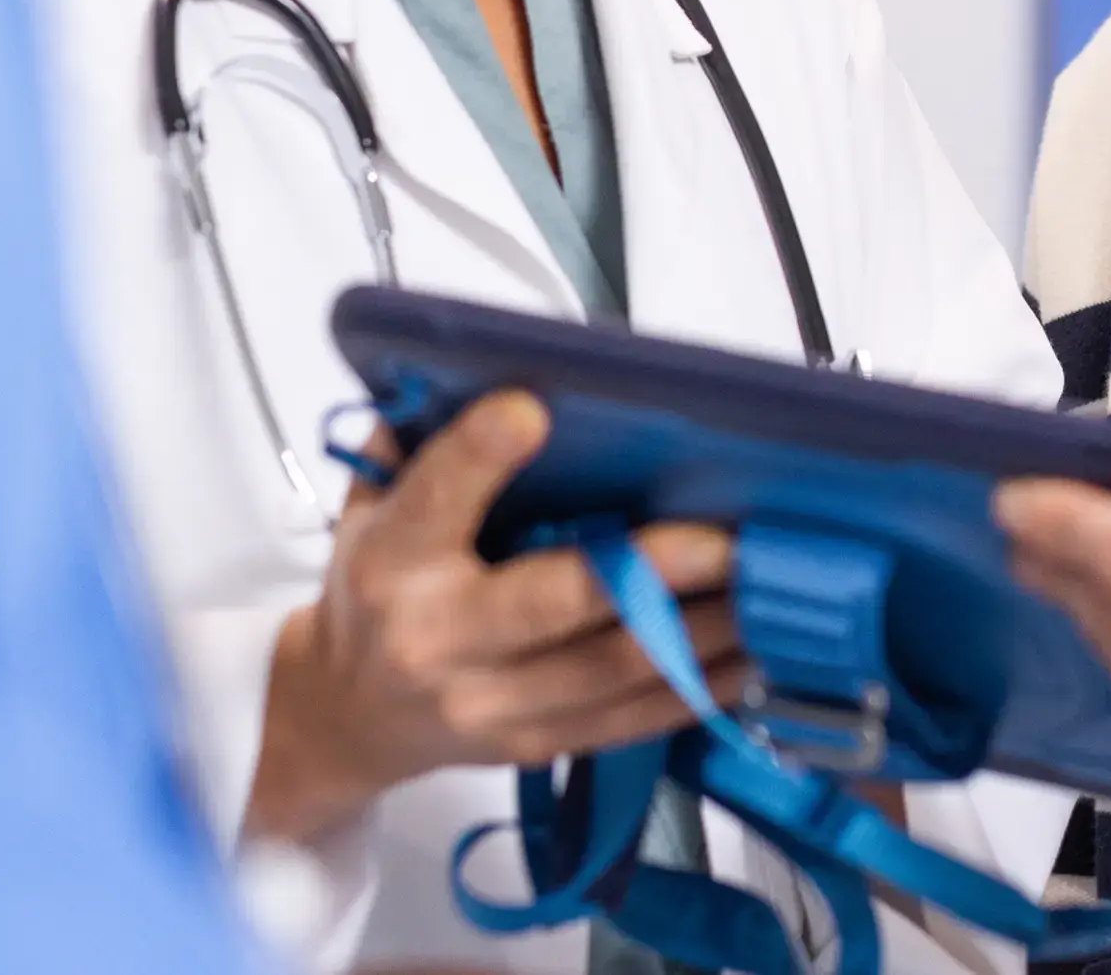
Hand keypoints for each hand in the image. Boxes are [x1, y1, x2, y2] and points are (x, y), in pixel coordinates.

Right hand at [243, 391, 740, 846]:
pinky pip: (627, 720)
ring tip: (764, 591)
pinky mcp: (533, 744)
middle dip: (644, 571)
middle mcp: (438, 638)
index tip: (531, 410)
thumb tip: (489, 366)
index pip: (433, 499)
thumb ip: (421, 444)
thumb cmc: (377, 589)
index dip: (479, 455)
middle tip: (722, 538)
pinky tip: (750, 655)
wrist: (346, 715)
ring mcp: (489, 704)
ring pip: (609, 670)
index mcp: (392, 560)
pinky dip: (697, 689)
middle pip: (548, 605)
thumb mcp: (371, 507)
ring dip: (699, 631)